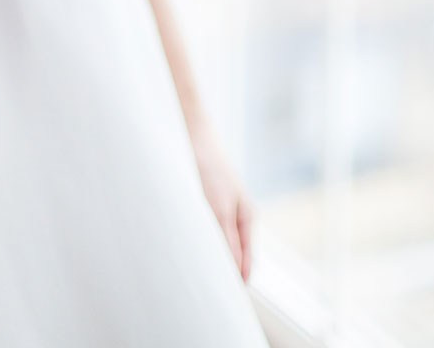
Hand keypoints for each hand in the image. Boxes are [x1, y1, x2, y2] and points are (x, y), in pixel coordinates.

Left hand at [189, 113, 253, 282]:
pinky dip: (199, 241)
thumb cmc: (209, 168)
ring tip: (192, 268)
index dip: (235, 283)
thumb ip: (228, 241)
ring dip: (208, 256)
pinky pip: (206, 232)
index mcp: (248, 220)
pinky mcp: (207, 204)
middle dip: (220, 271)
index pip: (246, 264)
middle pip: (233, 256)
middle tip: (203, 288)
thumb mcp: (219, 209)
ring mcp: (223, 210)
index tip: (221, 299)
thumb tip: (235, 273)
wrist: (192, 134)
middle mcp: (237, 218)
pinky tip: (186, 245)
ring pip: (217, 245)